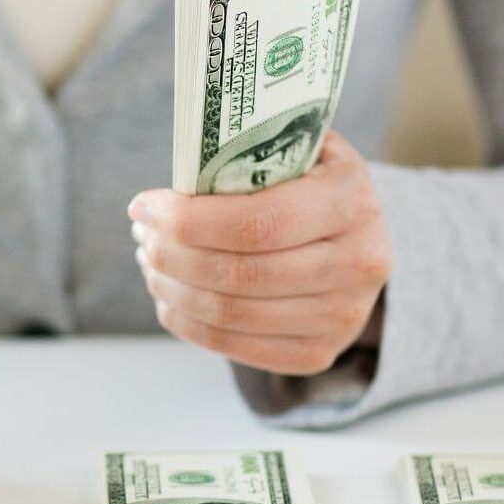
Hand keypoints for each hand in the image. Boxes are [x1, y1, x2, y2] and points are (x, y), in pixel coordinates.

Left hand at [129, 132, 389, 375]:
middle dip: (172, 254)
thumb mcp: (299, 150)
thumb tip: (178, 173)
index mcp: (351, 200)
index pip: (256, 223)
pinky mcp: (318, 353)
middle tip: (143, 235)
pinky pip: (236, 347)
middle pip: (239, 273)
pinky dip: (189, 324)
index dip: (188, 220)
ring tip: (151, 263)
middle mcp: (359, 263)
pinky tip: (169, 300)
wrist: (360, 241)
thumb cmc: (311, 185)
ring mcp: (342, 316)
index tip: (143, 206)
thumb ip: (251, 151)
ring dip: (173, 289)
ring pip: (232, 313)